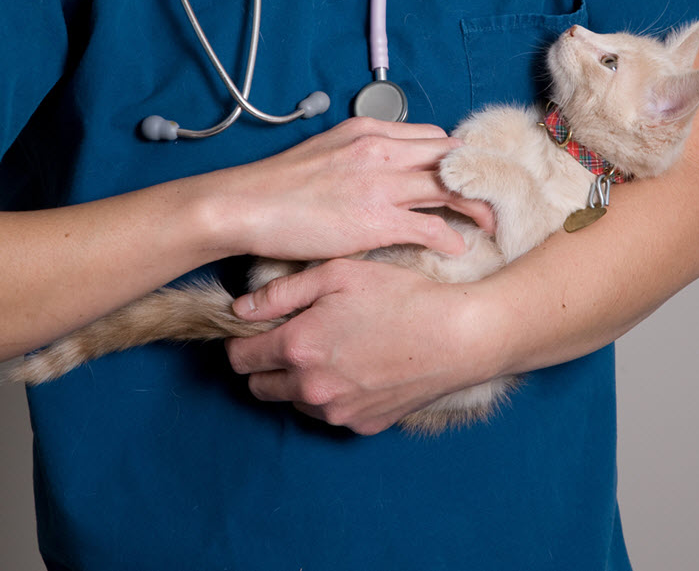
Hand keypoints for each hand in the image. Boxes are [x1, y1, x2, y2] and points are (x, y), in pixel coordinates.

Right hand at [215, 117, 494, 260]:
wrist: (245, 205)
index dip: (452, 158)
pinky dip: (450, 237)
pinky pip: (431, 226)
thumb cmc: (278, 185)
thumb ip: (358, 156)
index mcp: (368, 132)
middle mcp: (381, 150)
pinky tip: (457, 247)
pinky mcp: (376, 220)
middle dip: (475, 177)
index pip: (431, 137)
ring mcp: (381, 185)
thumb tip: (378, 171)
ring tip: (489, 224)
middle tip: (489, 198)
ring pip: (450, 188)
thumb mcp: (324, 151)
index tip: (461, 177)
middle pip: (449, 157)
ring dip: (476, 206)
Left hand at [224, 258, 501, 434]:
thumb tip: (241, 308)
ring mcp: (338, 412)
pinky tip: (358, 368)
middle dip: (266, 363)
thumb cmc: (401, 297)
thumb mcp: (339, 274)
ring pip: (294, 401)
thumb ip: (282, 292)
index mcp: (299, 347)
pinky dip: (332, 395)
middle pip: (259, 387)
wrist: (459, 336)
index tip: (259, 329)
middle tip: (294, 338)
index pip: (239, 359)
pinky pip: (330, 413)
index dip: (243, 341)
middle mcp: (311, 388)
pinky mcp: (363, 424)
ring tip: (332, 350)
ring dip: (299, 381)